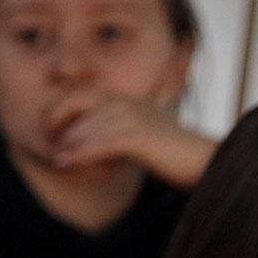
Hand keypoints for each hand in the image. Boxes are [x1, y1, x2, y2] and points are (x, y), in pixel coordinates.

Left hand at [47, 94, 217, 188]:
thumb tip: (92, 152)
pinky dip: (78, 154)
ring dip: (68, 147)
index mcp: (125, 100)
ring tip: (59, 161)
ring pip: (83, 129)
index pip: (78, 94)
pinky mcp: (136, 138)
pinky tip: (65, 163)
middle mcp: (125, 103)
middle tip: (50, 145)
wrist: (207, 160)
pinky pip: (97, 144)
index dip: (58, 111)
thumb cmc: (176, 154)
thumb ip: (117, 137)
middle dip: (55, 123)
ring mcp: (131, 118)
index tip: (52, 134)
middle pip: (73, 103)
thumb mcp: (143, 138)